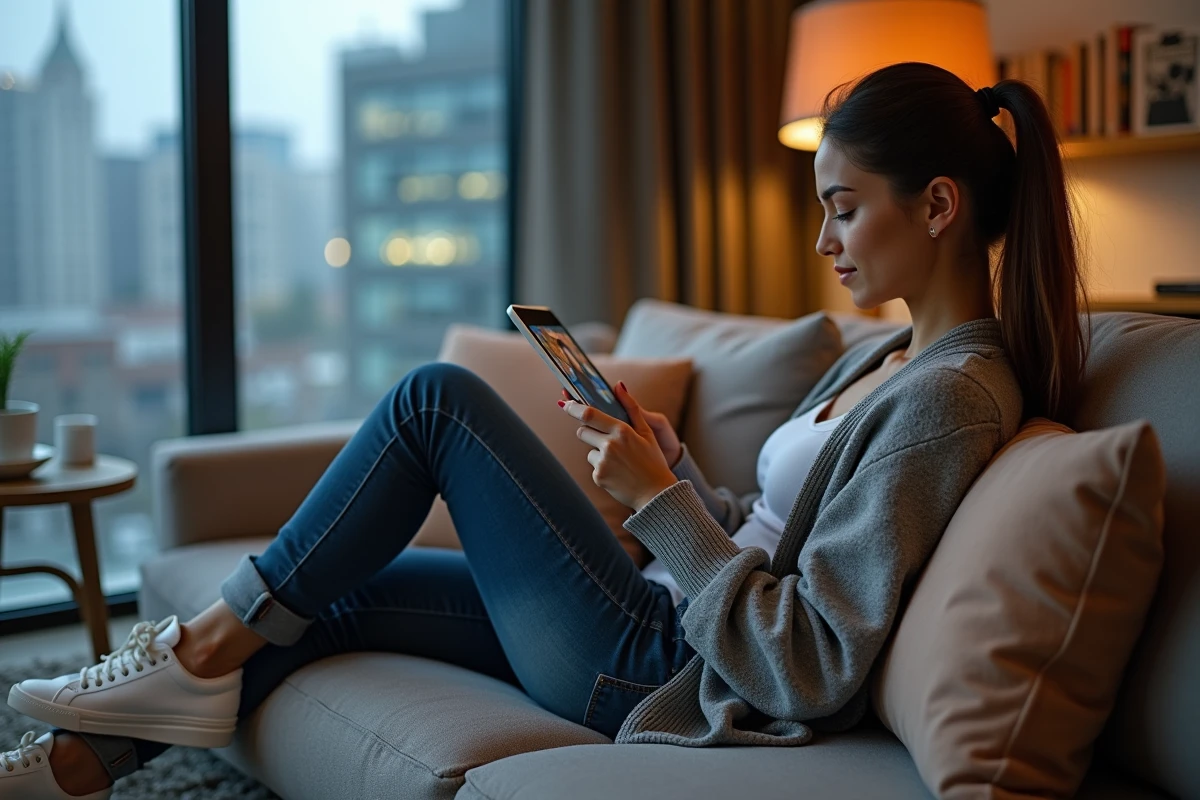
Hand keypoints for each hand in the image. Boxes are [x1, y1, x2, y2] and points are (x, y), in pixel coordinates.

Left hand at [558, 382, 678, 511]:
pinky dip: (603, 469)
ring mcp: (603, 462)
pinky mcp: (598, 477)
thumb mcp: (647, 432)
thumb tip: (619, 385)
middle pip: (582, 431)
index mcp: (622, 430)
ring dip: (599, 453)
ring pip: (589, 451)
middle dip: (589, 432)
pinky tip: (618, 474)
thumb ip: (631, 408)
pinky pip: (594, 466)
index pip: (590, 414)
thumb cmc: (653, 461)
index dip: (574, 407)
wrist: (656, 494)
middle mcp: (610, 445)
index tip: (565, 403)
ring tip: (620, 462)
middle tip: (606, 440)